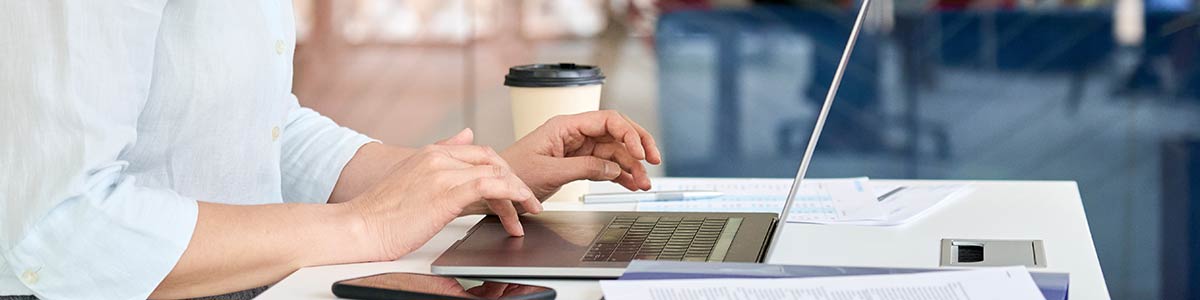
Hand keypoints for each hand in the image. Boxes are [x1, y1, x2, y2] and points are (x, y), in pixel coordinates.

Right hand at [347, 142, 541, 260]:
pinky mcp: (446, 193)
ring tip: (530, 209)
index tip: (513, 186)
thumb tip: (466, 133)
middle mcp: (438, 157)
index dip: (502, 168)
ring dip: (518, 192)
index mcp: (430, 153)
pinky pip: (490, 186)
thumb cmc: (381, 212)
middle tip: (528, 199)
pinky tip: (521, 204)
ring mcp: (442, 173)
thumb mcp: (413, 177)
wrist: (358, 227)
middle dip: (515, 178)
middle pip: (492, 159)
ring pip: (495, 172)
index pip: (479, 152)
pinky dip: (512, 194)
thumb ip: (441, 155)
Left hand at [500, 110, 661, 199]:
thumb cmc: (512, 173)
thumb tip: (613, 169)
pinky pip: (606, 165)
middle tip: (654, 161)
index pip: (607, 120)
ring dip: (632, 166)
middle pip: (617, 132)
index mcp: (565, 125)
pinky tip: (632, 184)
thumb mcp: (549, 172)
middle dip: (638, 146)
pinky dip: (620, 175)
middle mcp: (575, 133)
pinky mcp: (578, 163)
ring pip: (614, 151)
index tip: (639, 152)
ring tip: (643, 183)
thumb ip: (584, 169)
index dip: (628, 133)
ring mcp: (578, 148)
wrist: (496, 188)